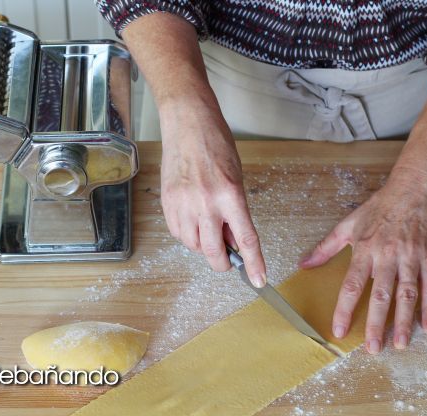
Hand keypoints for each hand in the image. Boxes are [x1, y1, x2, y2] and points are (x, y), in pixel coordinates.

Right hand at [159, 96, 266, 287]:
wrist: (187, 123)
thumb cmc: (216, 145)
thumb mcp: (236, 178)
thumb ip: (236, 212)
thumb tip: (234, 240)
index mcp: (230, 194)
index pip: (246, 239)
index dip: (254, 264)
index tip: (259, 280)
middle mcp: (206, 203)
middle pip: (213, 252)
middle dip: (223, 263)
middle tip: (228, 260)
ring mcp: (183, 203)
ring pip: (193, 246)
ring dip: (203, 246)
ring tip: (209, 227)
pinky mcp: (167, 202)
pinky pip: (177, 233)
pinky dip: (187, 235)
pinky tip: (194, 221)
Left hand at [300, 166, 426, 352]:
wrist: (415, 188)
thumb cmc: (381, 206)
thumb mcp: (349, 223)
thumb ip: (326, 247)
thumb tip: (305, 263)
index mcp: (365, 249)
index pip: (352, 284)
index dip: (345, 308)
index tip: (340, 330)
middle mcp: (388, 256)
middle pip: (380, 295)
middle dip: (376, 323)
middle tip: (372, 348)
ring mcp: (411, 258)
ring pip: (407, 295)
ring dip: (404, 321)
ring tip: (400, 344)